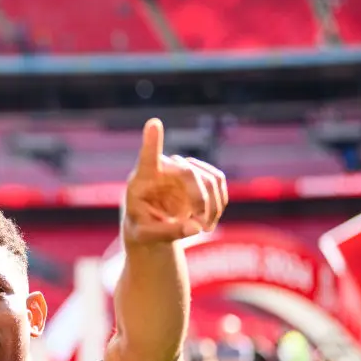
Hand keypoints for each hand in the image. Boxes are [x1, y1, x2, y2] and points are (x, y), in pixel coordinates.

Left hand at [123, 118, 227, 245]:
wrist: (150, 225)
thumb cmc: (141, 228)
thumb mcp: (146, 236)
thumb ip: (167, 233)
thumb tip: (195, 227)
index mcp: (142, 180)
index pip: (147, 157)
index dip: (152, 141)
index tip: (153, 123)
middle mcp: (164, 167)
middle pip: (189, 173)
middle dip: (199, 201)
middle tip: (200, 227)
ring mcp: (183, 167)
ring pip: (209, 178)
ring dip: (212, 207)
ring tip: (203, 228)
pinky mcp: (199, 174)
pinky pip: (218, 182)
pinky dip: (219, 204)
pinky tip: (207, 221)